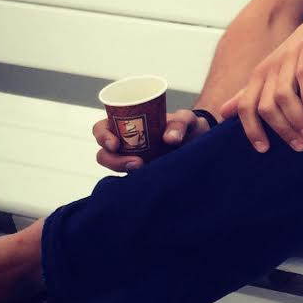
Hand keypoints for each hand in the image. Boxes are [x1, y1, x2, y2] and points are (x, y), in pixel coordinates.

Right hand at [93, 109, 212, 172]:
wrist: (200, 143)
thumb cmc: (188, 126)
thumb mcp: (187, 119)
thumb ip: (180, 123)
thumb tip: (170, 138)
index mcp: (127, 124)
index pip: (102, 128)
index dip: (102, 135)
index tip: (115, 143)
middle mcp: (125, 143)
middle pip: (104, 153)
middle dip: (112, 160)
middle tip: (136, 163)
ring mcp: (131, 160)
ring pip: (114, 169)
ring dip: (123, 171)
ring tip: (143, 169)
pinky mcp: (141, 176)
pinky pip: (128, 183)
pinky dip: (132, 184)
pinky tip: (146, 183)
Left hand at [220, 10, 302, 152]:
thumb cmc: (300, 53)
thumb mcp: (273, 74)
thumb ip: (250, 93)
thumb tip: (223, 113)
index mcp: (260, 75)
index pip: (247, 107)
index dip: (252, 130)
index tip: (264, 150)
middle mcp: (272, 66)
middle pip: (266, 106)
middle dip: (282, 130)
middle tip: (300, 146)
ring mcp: (290, 56)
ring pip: (284, 95)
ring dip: (297, 119)